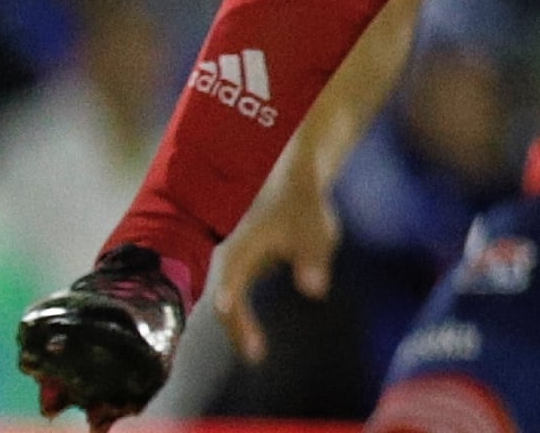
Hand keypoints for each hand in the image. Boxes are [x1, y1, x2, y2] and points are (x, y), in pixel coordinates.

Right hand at [210, 163, 341, 365]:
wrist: (296, 184)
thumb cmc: (306, 206)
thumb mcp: (315, 228)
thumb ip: (314, 257)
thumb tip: (314, 290)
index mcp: (242, 248)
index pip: (232, 282)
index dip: (233, 302)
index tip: (233, 318)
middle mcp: (230, 259)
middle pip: (225, 301)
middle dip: (237, 327)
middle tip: (256, 355)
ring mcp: (233, 266)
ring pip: (227, 304)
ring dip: (238, 329)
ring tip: (256, 355)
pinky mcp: (241, 271)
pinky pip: (235, 302)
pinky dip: (242, 321)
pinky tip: (255, 343)